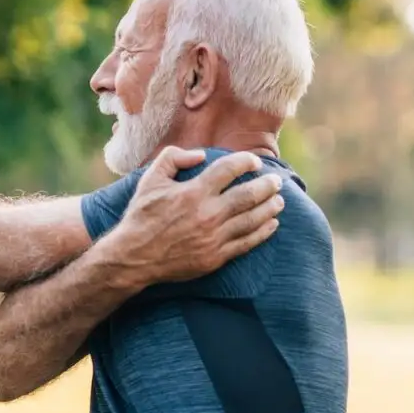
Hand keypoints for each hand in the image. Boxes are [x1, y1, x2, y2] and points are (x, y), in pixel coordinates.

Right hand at [106, 147, 284, 285]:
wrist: (134, 257)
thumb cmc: (141, 216)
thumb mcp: (151, 180)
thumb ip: (173, 158)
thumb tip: (201, 155)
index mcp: (193, 192)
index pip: (229, 170)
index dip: (246, 162)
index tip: (255, 162)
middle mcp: (207, 214)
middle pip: (248, 195)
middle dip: (267, 185)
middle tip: (277, 181)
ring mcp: (214, 238)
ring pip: (252, 220)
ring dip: (270, 208)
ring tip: (279, 200)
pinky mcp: (216, 257)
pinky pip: (246, 243)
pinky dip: (263, 232)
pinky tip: (272, 224)